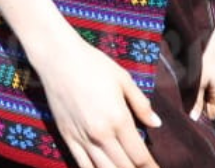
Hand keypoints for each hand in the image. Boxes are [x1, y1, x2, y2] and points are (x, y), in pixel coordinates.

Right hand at [32, 37, 161, 167]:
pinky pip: (82, 166)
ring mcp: (82, 139)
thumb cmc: (94, 64)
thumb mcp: (124, 80)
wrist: (58, 59)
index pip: (139, 156)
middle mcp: (101, 134)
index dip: (151, 167)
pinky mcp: (67, 138)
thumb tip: (156, 124)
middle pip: (124, 167)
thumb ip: (141, 105)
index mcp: (119, 119)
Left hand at [191, 27, 214, 120]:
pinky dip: (198, 76)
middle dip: (195, 100)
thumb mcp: (196, 81)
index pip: (211, 114)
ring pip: (207, 88)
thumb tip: (194, 119)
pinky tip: (187, 70)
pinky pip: (207, 77)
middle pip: (209, 101)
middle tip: (179, 96)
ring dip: (195, 87)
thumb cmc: (202, 56)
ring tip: (182, 81)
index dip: (198, 115)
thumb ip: (196, 101)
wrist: (206, 29)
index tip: (183, 113)